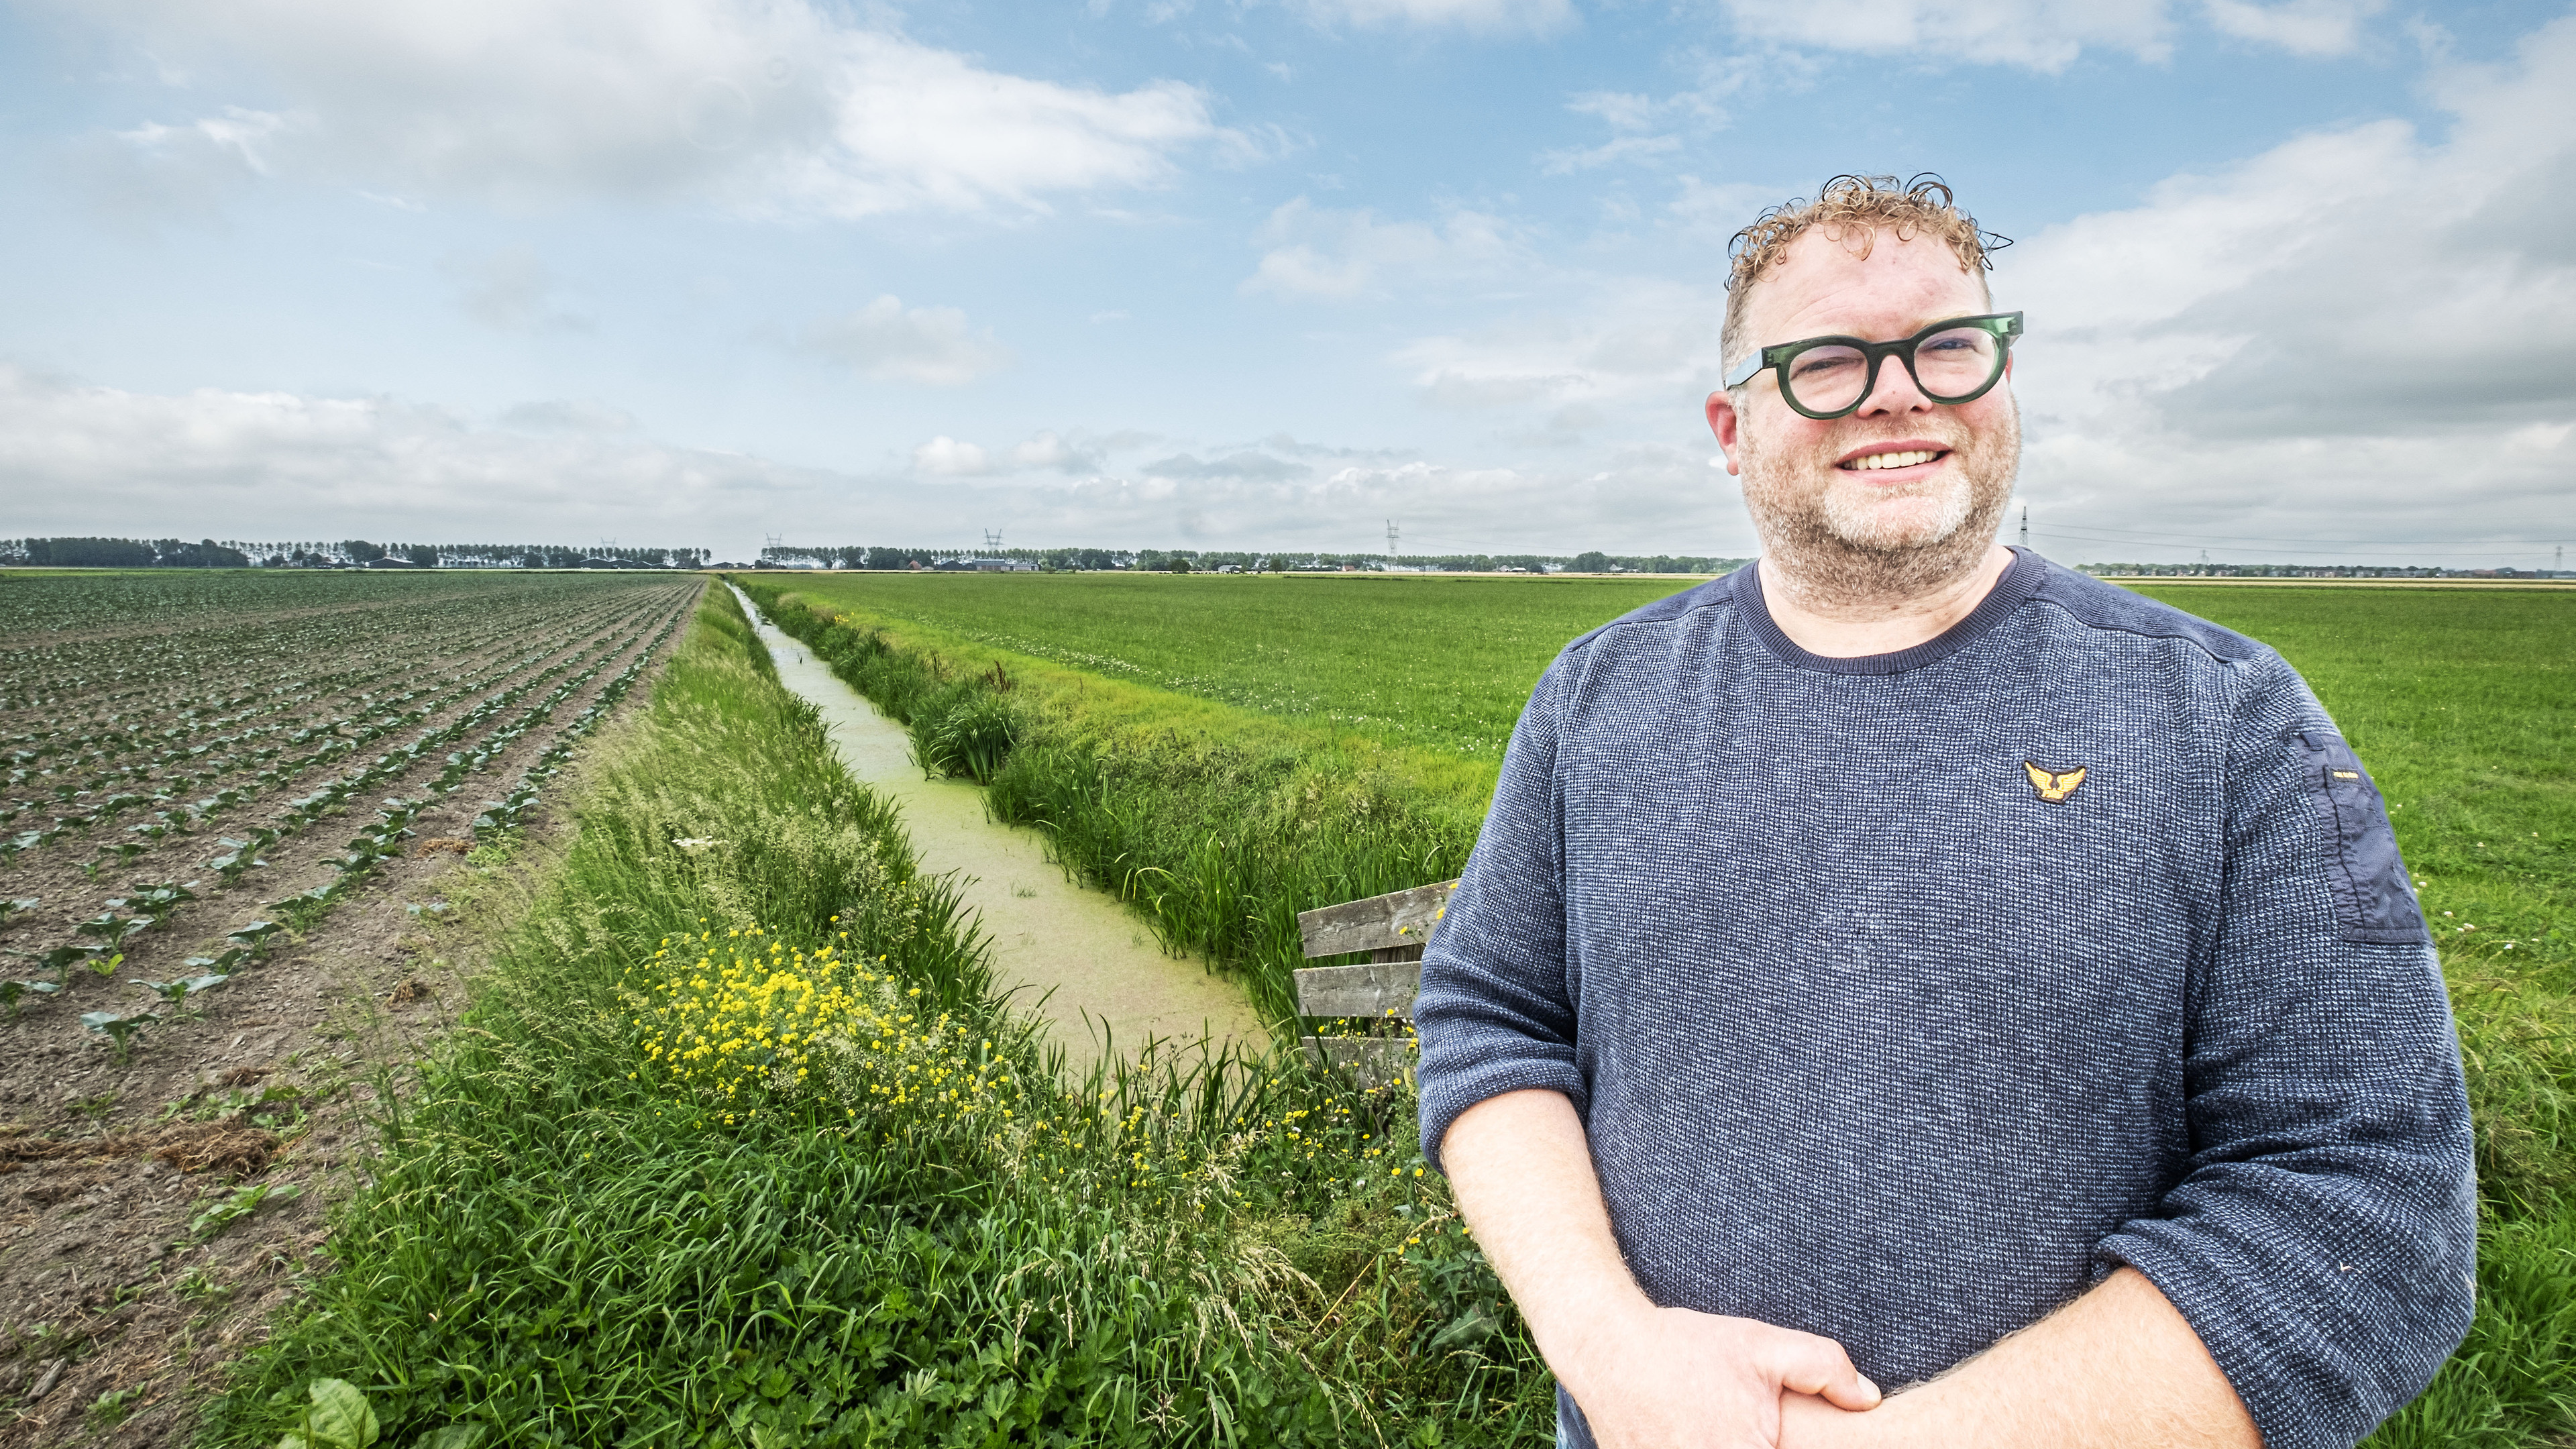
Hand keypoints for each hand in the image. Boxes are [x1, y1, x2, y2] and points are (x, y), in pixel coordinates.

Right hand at [1556, 1300, 1881, 1448]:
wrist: (1607, 1348)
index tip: (1778, 1431)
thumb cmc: (1686, 1348)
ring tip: (1722, 1423)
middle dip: (1756, 1442)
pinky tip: (1698, 1428)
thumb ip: (1824, 1367)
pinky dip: (1697, 1445)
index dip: (1788, 1446)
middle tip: (1753, 1423)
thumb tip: (1868, 1398)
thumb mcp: (1761, 1346)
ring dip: (1728, 1444)